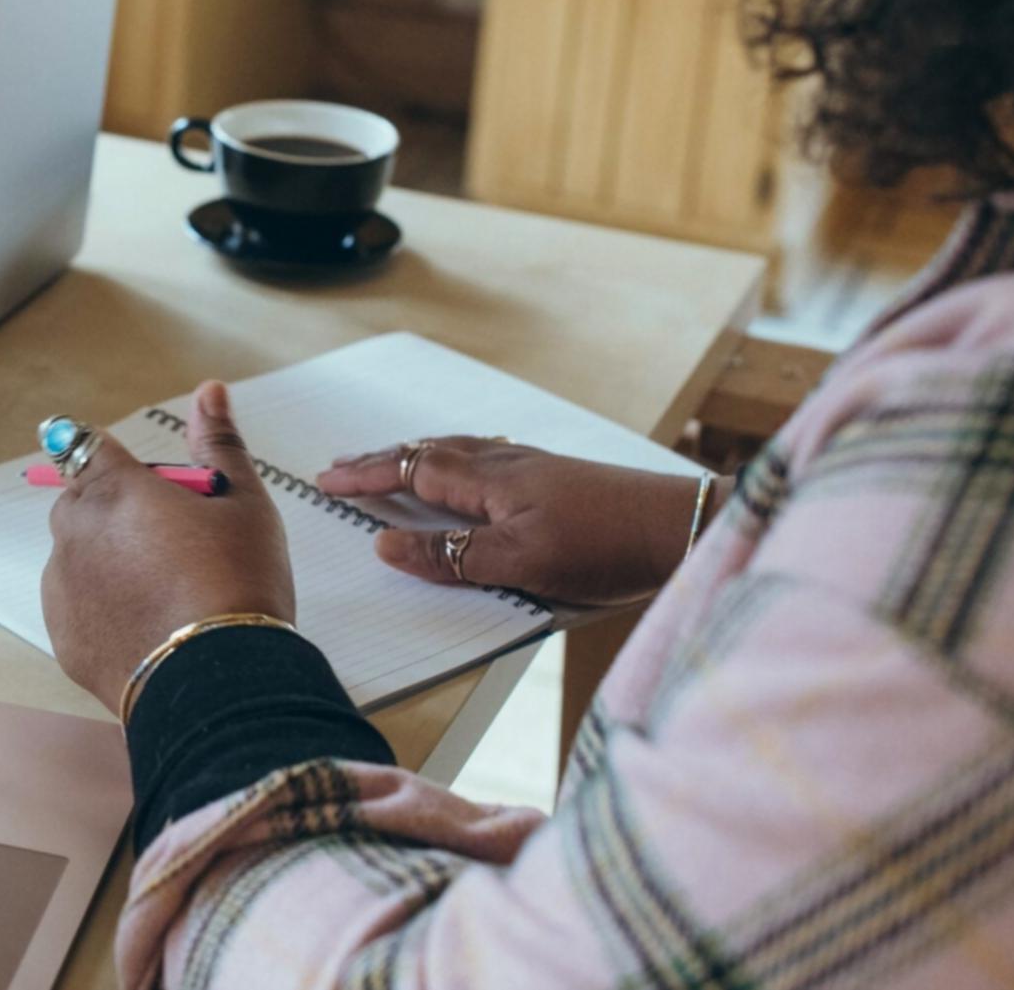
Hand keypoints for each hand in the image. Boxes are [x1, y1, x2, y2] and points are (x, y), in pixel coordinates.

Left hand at [41, 382, 293, 714]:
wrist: (220, 682)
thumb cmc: (237, 582)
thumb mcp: (243, 504)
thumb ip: (218, 443)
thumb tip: (210, 390)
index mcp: (113, 488)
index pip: (87, 445)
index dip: (118, 462)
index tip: (146, 487)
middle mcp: (74, 531)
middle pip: (83, 502)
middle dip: (119, 513)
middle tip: (177, 545)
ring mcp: (62, 587)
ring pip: (79, 556)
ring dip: (108, 561)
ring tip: (167, 594)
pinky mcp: (62, 638)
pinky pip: (78, 607)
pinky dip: (103, 609)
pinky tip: (149, 626)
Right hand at [317, 439, 715, 606]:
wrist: (684, 528)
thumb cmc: (608, 546)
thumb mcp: (522, 563)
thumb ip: (452, 556)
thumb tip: (387, 546)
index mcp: (491, 480)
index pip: (412, 471)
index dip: (368, 474)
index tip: (328, 478)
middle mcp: (508, 463)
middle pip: (430, 452)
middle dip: (383, 459)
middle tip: (343, 465)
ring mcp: (535, 467)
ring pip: (459, 451)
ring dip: (416, 456)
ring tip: (391, 463)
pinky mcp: (558, 478)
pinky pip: (487, 457)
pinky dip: (455, 459)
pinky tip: (468, 471)